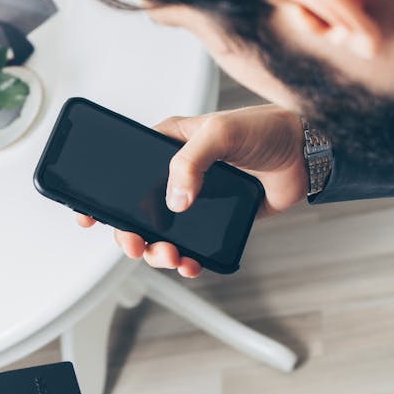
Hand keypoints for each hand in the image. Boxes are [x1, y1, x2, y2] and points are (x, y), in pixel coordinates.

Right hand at [77, 104, 307, 276]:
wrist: (306, 153)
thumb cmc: (264, 129)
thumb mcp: (219, 132)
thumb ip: (190, 162)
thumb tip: (174, 203)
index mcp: (167, 148)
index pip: (124, 173)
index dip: (102, 196)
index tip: (87, 216)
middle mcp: (177, 176)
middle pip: (138, 213)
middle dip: (131, 235)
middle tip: (136, 246)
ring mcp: (195, 201)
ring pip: (162, 234)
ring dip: (159, 252)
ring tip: (172, 257)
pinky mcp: (215, 221)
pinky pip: (193, 245)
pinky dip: (187, 259)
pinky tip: (191, 264)